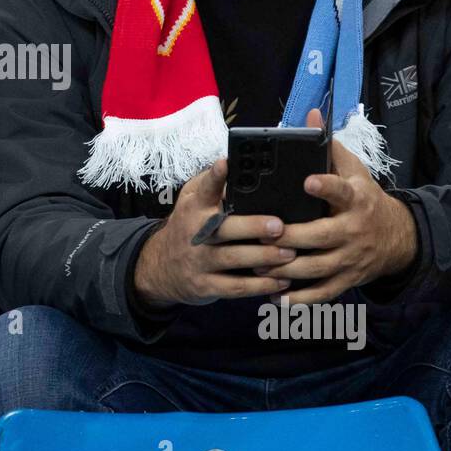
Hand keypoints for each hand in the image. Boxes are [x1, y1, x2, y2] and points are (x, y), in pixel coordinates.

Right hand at [132, 158, 296, 310]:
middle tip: (279, 226)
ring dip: (264, 257)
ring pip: (233, 259)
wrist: (160, 267)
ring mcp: (199, 261)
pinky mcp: (205, 285)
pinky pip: (236, 287)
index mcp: (195, 208)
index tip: (226, 163)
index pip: (204, 189)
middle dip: (252, 227)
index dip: (214, 176)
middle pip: (224, 228)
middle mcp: (195, 233)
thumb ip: (212, 186)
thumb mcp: (192, 202)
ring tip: (290, 253)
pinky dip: (260, 286)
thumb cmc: (188, 228)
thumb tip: (238, 166)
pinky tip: (282, 281)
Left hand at [264, 108, 417, 303]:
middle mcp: (353, 231)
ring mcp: (350, 259)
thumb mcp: (354, 170)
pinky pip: (322, 294)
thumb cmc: (365, 199)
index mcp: (356, 200)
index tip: (307, 181)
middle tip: (263, 233)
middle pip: (321, 237)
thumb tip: (311, 114)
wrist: (397, 238)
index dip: (326, 187)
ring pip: (316, 268)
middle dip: (291, 237)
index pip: (342, 191)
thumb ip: (329, 147)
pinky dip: (300, 299)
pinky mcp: (346, 280)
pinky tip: (276, 297)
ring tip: (256, 265)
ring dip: (286, 269)